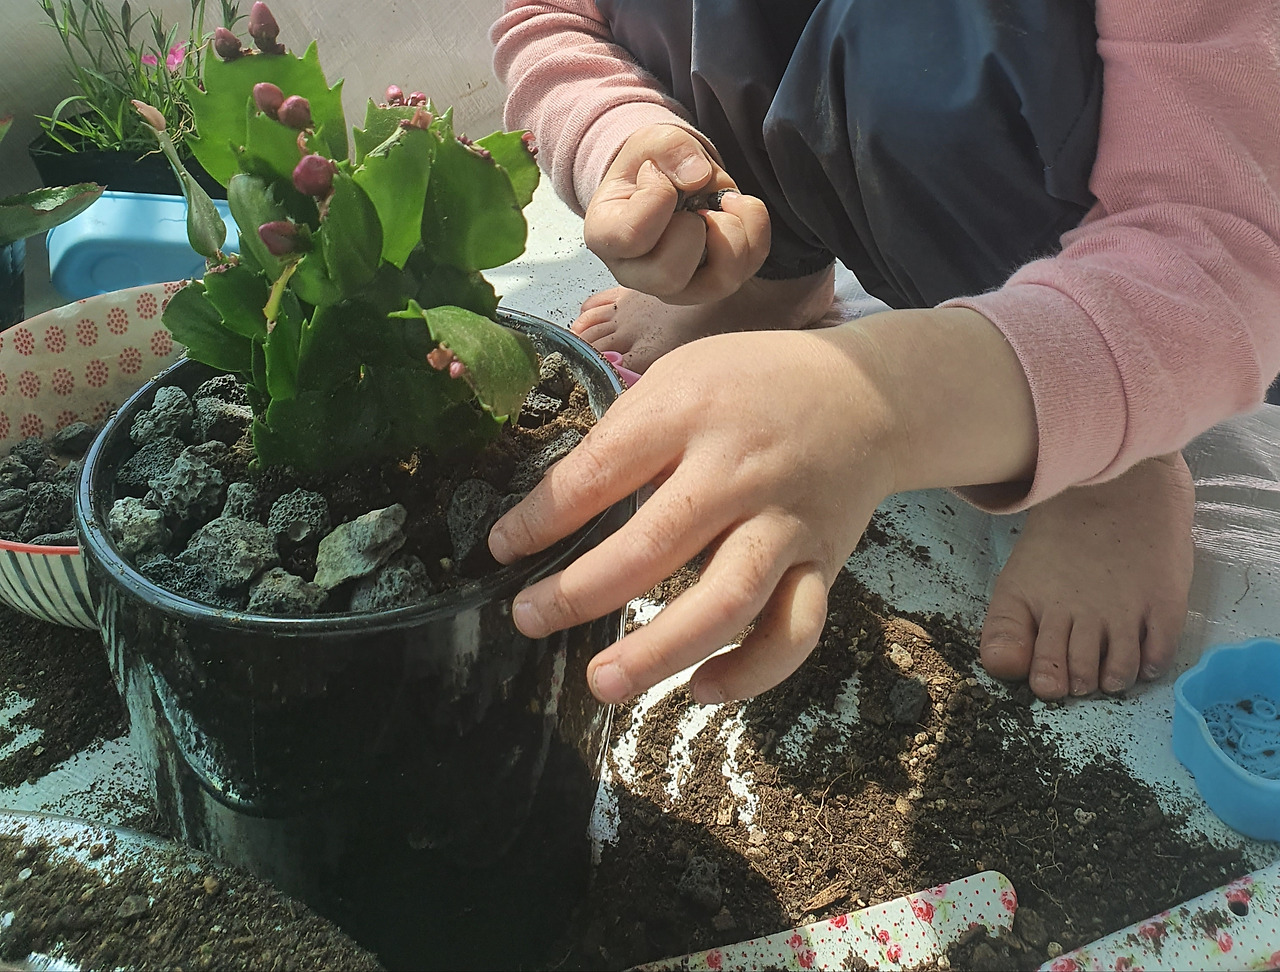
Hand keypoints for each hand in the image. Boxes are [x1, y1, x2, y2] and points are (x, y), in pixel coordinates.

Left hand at [488, 326, 894, 703]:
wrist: (869, 395)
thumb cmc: (756, 383)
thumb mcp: (682, 375)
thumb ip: (627, 434)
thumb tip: (557, 507)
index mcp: (690, 412)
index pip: (598, 473)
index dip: (539, 519)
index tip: (502, 548)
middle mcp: (738, 470)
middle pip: (651, 544)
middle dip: (578, 592)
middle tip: (528, 618)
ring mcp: (785, 522)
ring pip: (724, 600)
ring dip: (658, 650)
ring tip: (602, 681)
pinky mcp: (821, 563)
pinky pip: (794, 630)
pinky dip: (752, 671)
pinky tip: (702, 689)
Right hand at [584, 124, 769, 304]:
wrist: (670, 181)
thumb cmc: (650, 167)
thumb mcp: (649, 142)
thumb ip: (669, 147)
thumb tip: (698, 177)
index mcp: (606, 238)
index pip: (633, 236)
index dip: (657, 197)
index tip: (656, 175)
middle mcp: (638, 274)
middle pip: (670, 275)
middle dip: (694, 228)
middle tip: (692, 202)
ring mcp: (678, 286)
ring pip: (717, 283)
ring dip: (732, 233)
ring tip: (720, 204)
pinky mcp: (714, 282)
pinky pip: (748, 268)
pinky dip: (755, 230)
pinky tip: (736, 208)